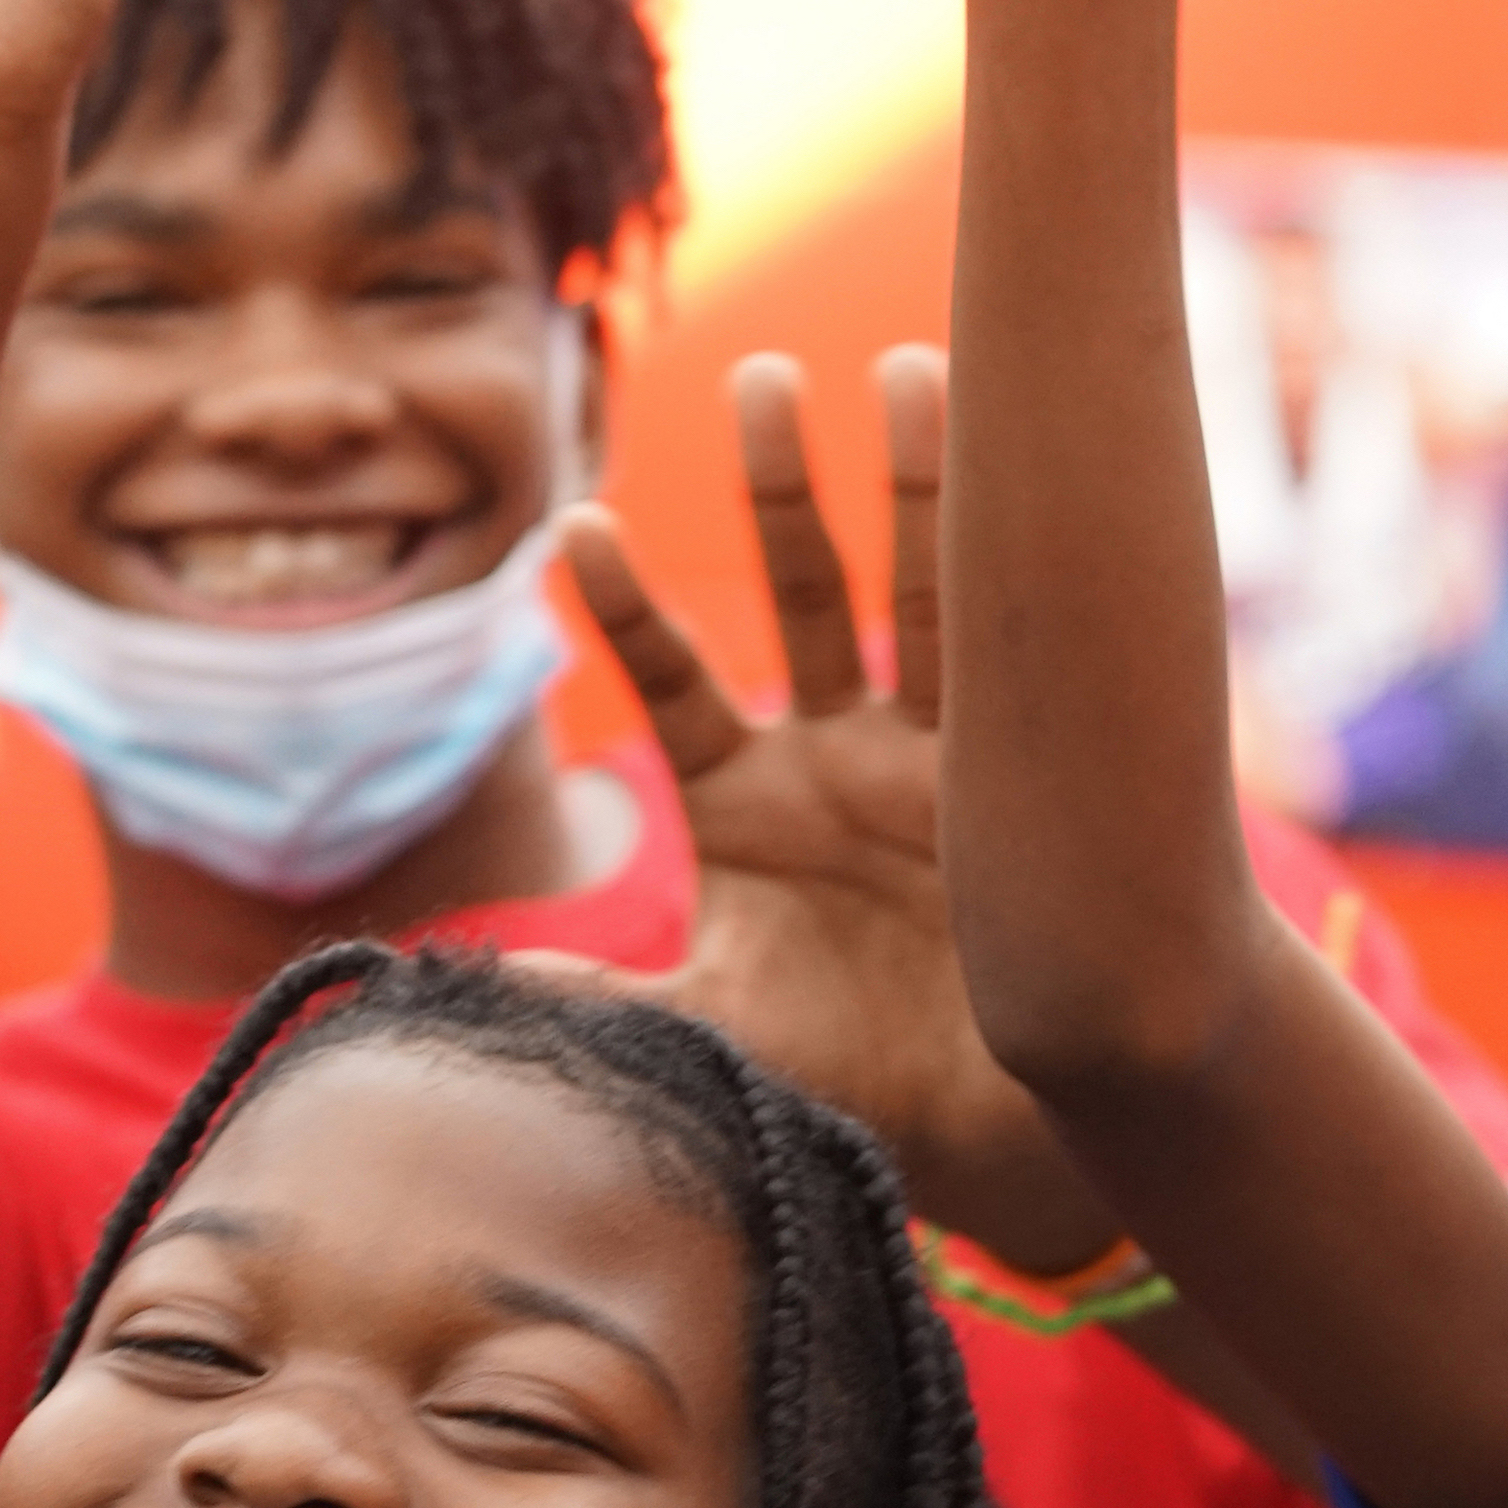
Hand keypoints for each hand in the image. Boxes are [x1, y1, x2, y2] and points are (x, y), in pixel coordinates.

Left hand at [558, 349, 1122, 1272]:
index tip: (571, 528)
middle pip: (802, 591)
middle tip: (763, 374)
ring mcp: (930, 757)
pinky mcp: (1018, 784)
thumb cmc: (842, 1089)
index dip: (628, 608)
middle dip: (783, 485)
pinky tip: (1035, 481)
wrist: (991, 1143)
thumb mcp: (707, 1035)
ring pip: (920, 592)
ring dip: (918, 483)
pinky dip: (1017, 569)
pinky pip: (1014, 659)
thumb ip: (602, 999)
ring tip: (916, 364)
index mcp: (744, 804)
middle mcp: (834, 758)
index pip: (672, 680)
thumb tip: (472, 984)